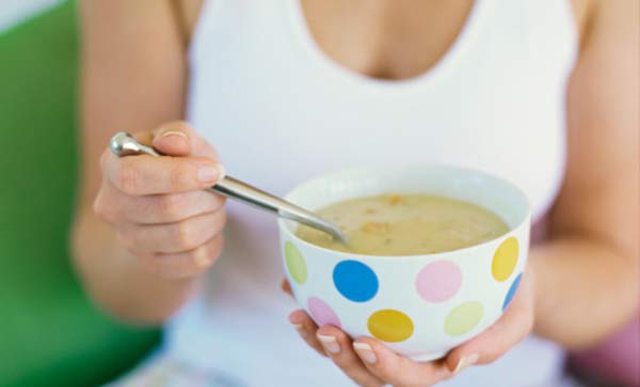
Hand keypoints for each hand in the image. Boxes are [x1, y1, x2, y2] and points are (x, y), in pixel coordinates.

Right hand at [94, 122, 226, 278]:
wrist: (169, 200)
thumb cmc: (176, 163)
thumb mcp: (181, 139)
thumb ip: (180, 135)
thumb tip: (175, 143)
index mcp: (112, 167)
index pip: (134, 177)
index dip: (179, 175)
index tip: (214, 171)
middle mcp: (112, 207)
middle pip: (167, 208)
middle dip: (207, 197)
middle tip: (221, 189)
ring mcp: (129, 240)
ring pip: (184, 236)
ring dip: (213, 219)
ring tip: (215, 207)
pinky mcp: (152, 264)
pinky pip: (194, 260)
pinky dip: (213, 242)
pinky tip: (210, 228)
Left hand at [282, 268, 534, 386]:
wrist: (501, 271)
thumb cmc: (511, 295)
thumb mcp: (517, 317)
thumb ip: (493, 343)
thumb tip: (458, 363)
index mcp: (438, 362)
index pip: (408, 377)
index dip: (383, 367)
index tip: (365, 343)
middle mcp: (407, 352)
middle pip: (366, 369)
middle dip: (338, 355)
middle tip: (321, 327)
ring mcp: (388, 331)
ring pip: (346, 346)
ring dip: (317, 336)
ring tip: (297, 312)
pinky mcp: (374, 309)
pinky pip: (341, 311)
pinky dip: (314, 300)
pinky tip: (292, 284)